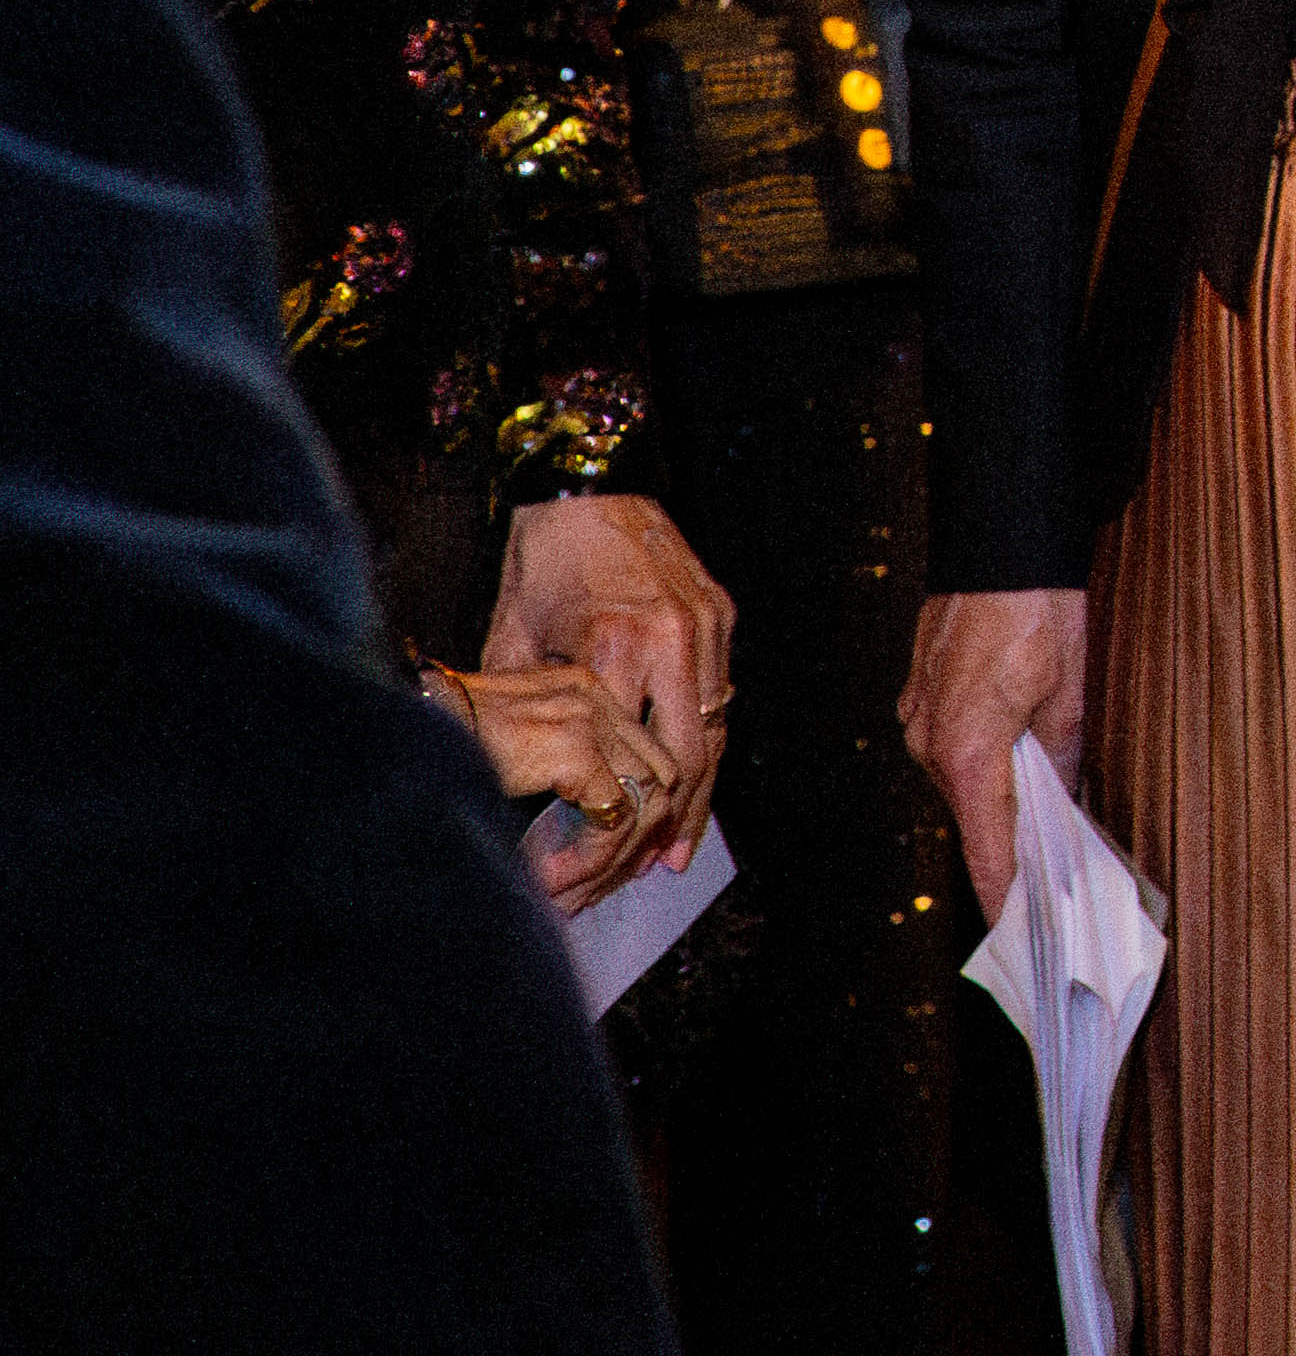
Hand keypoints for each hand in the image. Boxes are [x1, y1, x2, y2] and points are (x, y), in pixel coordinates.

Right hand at [419, 654, 683, 913]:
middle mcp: (596, 694)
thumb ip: (563, 778)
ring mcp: (588, 717)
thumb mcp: (513, 756)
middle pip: (657, 782)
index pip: (648, 758)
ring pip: (642, 806)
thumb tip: (603, 834)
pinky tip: (552, 883)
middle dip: (632, 847)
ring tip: (567, 896)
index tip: (615, 866)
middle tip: (591, 891)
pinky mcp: (574, 747)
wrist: (384, 734)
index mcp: (585, 689)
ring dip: (609, 862)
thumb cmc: (431, 748)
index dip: (641, 819)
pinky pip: (611, 819)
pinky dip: (590, 860)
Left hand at [484, 494, 731, 872]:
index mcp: (613, 647)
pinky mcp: (720, 614)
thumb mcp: (515, 637)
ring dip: (698, 796)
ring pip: (713, 733)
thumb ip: (532, 706)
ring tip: (675, 847)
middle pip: (685, 759)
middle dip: (666, 825)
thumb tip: (520, 776)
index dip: (610, 819)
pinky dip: (707, 745)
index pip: (625, 759)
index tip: (592, 864)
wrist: (591, 481)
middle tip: (644, 873)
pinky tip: (694, 782)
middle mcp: (670, 640)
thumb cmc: (542, 558)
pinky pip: (720, 697)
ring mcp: (704, 627)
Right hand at [901, 585, 1092, 916]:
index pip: (986, 848)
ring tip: (1044, 830)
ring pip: (963, 785)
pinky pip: (949, 751)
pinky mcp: (918, 699)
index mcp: (968, 751)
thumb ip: (1061, 758)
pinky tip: (1017, 769)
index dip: (1005, 896)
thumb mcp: (1070, 693)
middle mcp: (929, 742)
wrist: (999, 544)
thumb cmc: (1036, 609)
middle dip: (1010, 849)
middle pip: (974, 819)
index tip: (1020, 936)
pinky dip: (982, 767)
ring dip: (998, 803)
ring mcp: (917, 719)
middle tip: (1051, 887)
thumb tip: (1063, 803)